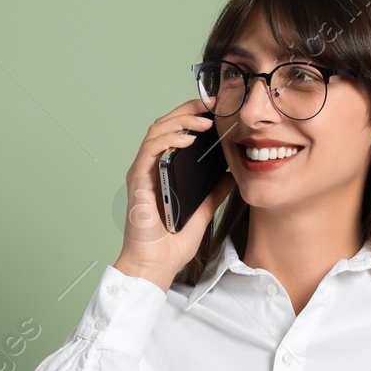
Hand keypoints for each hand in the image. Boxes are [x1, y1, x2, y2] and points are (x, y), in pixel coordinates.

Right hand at [115, 99, 236, 290]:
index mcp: (163, 171)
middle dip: (188, 109)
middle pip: (165, 124)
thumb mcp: (203, 211)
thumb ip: (214, 192)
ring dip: (180, 120)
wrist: (156, 265)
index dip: (192, 115)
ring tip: (203, 121)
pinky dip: (168, 139)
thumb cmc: (172, 244)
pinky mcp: (138, 181)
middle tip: (212, 105)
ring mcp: (142, 172)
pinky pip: (150, 150)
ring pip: (156, 130)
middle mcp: (150, 167)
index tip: (215, 108)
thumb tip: (232, 175)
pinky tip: (187, 139)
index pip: (175, 131)